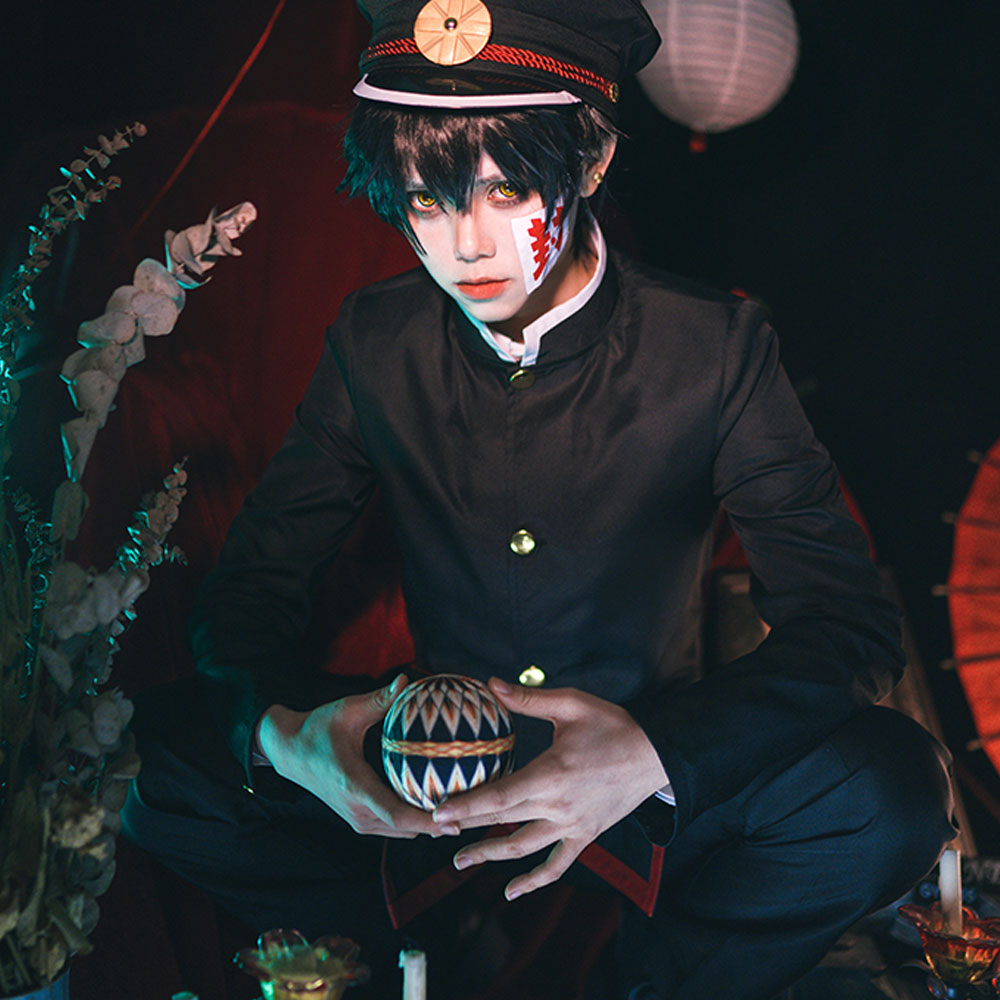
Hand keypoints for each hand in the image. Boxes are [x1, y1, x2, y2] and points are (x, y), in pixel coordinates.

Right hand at [258, 674, 451, 838]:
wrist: (287, 751)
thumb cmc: (317, 728)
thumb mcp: (347, 710)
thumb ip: (379, 700)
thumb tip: (407, 681)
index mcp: (355, 787)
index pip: (397, 814)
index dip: (429, 820)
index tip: (457, 818)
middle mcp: (357, 811)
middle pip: (406, 828)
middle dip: (440, 823)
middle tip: (474, 812)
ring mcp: (357, 819)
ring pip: (401, 830)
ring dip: (429, 824)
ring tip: (462, 810)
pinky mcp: (358, 818)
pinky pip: (393, 825)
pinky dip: (415, 819)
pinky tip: (437, 802)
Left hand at [431, 677, 667, 898]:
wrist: (655, 754)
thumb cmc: (611, 724)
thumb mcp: (570, 704)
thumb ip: (527, 699)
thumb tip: (490, 684)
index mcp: (550, 774)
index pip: (498, 797)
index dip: (464, 806)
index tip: (436, 812)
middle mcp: (558, 806)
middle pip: (501, 822)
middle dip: (465, 827)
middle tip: (433, 830)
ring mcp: (572, 825)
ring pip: (522, 848)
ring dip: (489, 856)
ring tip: (460, 861)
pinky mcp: (585, 835)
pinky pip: (556, 864)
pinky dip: (534, 881)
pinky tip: (511, 890)